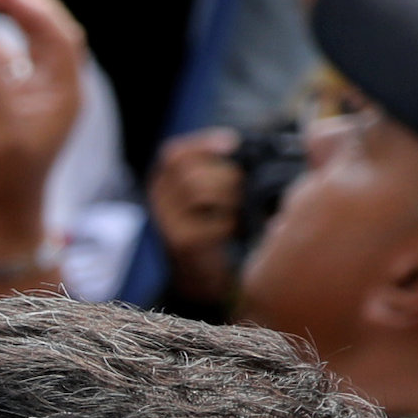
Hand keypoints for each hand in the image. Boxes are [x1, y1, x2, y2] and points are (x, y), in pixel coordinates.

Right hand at [0, 0, 86, 241]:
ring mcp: (32, 95)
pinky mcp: (10, 103)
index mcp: (64, 94)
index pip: (58, 40)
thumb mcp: (2, 135)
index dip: (36, 11)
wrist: (1, 209)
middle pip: (47, 34)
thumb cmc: (7, 177)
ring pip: (26, 45)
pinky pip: (3, 63)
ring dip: (8, 18)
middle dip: (27, 5)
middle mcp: (53, 89)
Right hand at [149, 126, 242, 306]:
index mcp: (165, 182)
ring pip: (196, 191)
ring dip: (227, 195)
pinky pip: (210, 222)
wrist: (202, 274)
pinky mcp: (181, 242)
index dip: (203, 144)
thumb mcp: (213, 194)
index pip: (174, 154)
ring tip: (237, 207)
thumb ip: (223, 172)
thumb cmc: (216, 227)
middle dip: (223, 174)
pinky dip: (229, 222)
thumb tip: (258, 148)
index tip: (233, 142)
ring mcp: (167, 221)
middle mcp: (159, 199)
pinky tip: (233, 228)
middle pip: (188, 170)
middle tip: (241, 187)